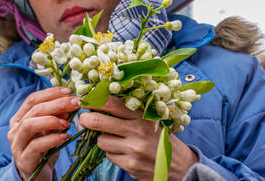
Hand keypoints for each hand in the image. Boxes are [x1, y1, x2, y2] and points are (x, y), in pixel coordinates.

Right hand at [7, 87, 80, 180]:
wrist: (38, 176)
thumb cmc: (44, 150)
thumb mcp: (51, 130)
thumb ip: (58, 116)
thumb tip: (71, 102)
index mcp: (19, 119)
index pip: (32, 99)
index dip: (50, 93)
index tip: (69, 91)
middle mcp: (14, 130)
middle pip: (33, 110)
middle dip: (56, 104)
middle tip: (75, 103)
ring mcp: (17, 145)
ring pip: (29, 125)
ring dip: (51, 120)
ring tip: (67, 123)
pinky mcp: (24, 160)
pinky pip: (36, 146)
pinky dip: (52, 139)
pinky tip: (65, 137)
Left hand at [79, 96, 197, 180]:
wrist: (181, 166)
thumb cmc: (161, 138)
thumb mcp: (151, 119)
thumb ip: (130, 111)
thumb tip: (102, 100)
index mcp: (142, 115)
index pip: (112, 103)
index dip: (95, 100)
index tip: (86, 99)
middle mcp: (137, 131)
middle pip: (99, 121)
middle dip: (86, 119)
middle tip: (84, 118)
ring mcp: (133, 149)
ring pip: (102, 141)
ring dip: (103, 139)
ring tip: (114, 138)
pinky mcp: (130, 165)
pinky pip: (109, 155)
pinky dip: (112, 153)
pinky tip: (124, 152)